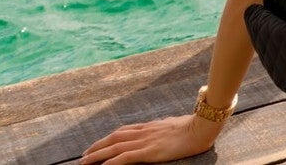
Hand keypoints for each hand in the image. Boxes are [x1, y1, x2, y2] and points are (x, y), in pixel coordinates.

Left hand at [81, 114, 221, 164]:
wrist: (202, 126)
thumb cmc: (193, 125)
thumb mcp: (174, 124)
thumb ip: (163, 128)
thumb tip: (161, 129)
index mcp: (150, 126)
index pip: (123, 131)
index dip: (108, 138)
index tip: (97, 144)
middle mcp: (144, 132)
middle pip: (114, 138)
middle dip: (97, 147)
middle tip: (83, 156)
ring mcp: (146, 141)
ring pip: (114, 147)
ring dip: (97, 154)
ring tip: (84, 162)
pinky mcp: (150, 151)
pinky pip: (125, 157)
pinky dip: (111, 162)